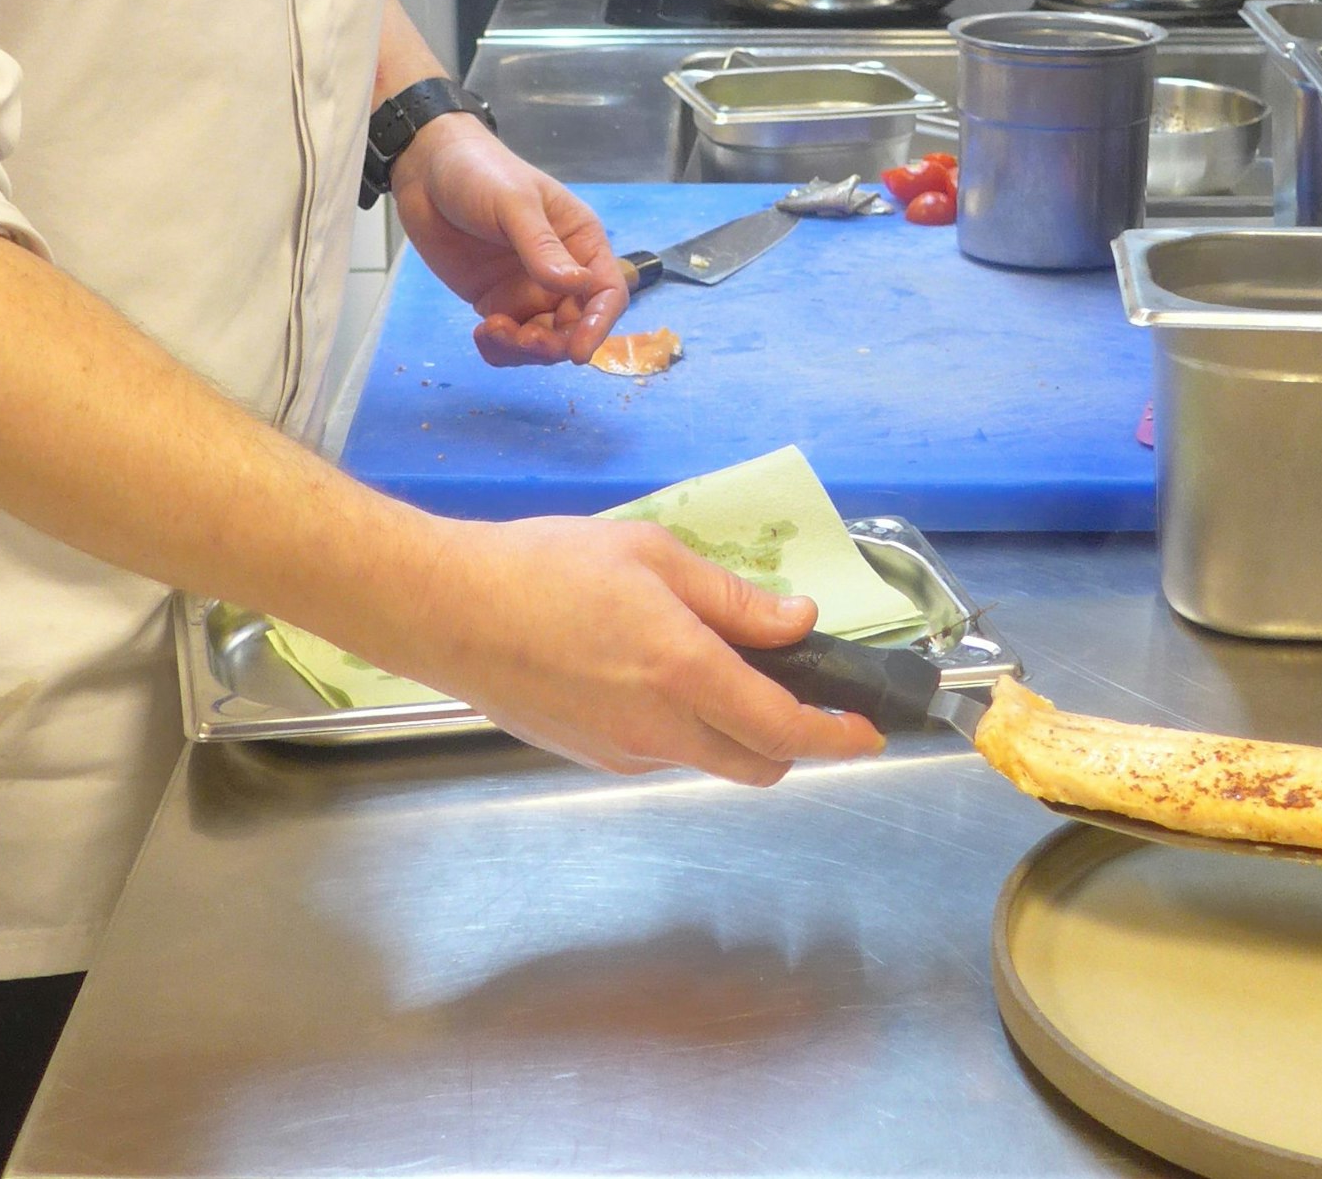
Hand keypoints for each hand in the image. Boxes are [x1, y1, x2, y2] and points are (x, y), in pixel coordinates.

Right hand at [388, 512, 885, 785]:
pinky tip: (653, 670)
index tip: (869, 732)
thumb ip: (734, 598)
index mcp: (685, 674)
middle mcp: (661, 731)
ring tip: (717, 660)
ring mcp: (623, 753)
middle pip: (757, 764)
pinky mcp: (590, 757)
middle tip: (805, 690)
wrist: (452, 610)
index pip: (786, 729)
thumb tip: (799, 620)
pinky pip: (663, 750)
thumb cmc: (549, 566)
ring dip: (737, 730)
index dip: (837, 737)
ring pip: (709, 757)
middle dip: (796, 741)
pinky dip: (686, 725)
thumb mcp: (654, 556)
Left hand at [390, 115, 627, 365]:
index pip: (607, 291)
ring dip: (525, 350)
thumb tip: (580, 285)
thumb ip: (542, 246)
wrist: (425, 171)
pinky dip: (500, 349)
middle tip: (523, 340)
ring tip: (493, 332)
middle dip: (554, 343)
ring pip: (543, 340)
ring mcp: (527, 289)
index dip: (599, 324)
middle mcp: (561, 270)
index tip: (578, 352)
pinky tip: (481, 333)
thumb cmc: (480, 173)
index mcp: (580, 240)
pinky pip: (509, 340)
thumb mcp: (513, 203)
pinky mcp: (496, 302)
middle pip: (576, 325)